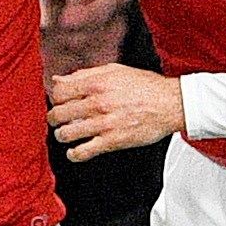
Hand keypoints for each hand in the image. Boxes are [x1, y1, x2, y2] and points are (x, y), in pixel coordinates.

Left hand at [47, 63, 184, 158]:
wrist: (171, 104)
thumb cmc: (146, 86)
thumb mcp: (114, 71)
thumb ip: (84, 74)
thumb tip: (58, 79)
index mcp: (96, 83)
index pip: (59, 92)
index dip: (55, 98)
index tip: (60, 102)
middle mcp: (97, 103)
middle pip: (58, 113)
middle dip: (54, 118)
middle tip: (58, 120)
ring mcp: (104, 123)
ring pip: (66, 133)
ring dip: (62, 136)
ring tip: (66, 135)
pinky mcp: (112, 141)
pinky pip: (83, 151)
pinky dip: (74, 154)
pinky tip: (74, 152)